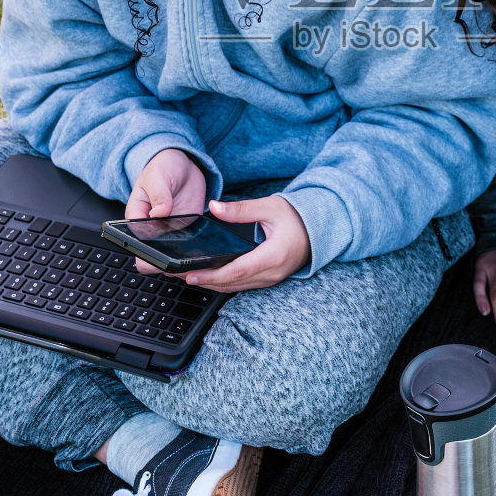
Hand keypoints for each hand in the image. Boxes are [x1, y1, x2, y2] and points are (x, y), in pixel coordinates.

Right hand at [126, 149, 207, 275]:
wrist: (182, 165)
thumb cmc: (162, 168)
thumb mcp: (158, 178)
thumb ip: (159, 196)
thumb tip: (158, 213)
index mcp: (136, 217)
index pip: (135, 243)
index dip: (146, 252)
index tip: (161, 250)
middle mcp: (151, 229)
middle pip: (154, 255)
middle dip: (166, 260)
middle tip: (181, 253)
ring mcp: (169, 232)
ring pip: (172, 255)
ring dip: (182, 258)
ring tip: (195, 253)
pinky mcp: (186, 231)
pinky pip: (188, 247)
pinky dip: (195, 250)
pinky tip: (205, 248)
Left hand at [179, 196, 311, 292]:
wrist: (318, 229)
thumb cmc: (297, 217)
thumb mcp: (269, 207)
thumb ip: (240, 209)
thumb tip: (214, 207)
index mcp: (273, 256)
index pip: (237, 271)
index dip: (212, 276)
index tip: (190, 275)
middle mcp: (271, 273)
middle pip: (232, 284)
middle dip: (203, 281)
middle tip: (176, 275)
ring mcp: (270, 279)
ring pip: (235, 288)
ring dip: (210, 284)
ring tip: (184, 276)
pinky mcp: (267, 279)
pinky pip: (241, 285)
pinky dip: (222, 282)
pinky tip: (207, 276)